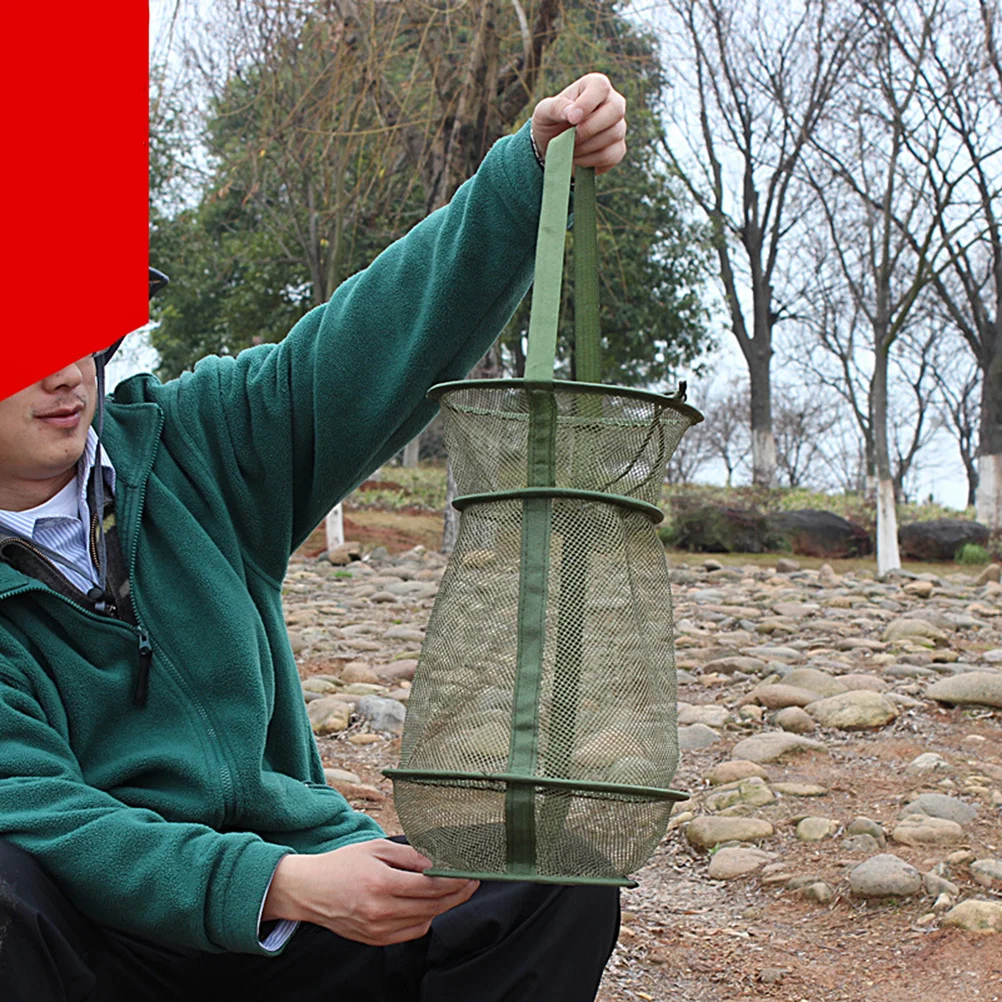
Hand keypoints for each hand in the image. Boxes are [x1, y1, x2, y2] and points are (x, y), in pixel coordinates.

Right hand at [262, 840, 478, 945]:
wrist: (309, 891)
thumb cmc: (342, 864)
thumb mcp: (376, 848)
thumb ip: (408, 855)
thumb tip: (437, 859)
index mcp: (382, 884)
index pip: (430, 885)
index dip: (455, 879)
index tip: (470, 872)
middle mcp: (381, 910)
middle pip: (433, 905)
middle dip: (458, 893)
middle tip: (474, 881)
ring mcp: (378, 929)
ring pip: (425, 920)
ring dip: (444, 906)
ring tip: (456, 890)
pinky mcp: (375, 940)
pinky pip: (412, 933)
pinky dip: (426, 919)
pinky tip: (430, 905)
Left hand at [531, 73, 626, 173]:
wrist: (553, 148)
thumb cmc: (550, 123)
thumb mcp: (544, 112)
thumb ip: (555, 107)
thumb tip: (571, 112)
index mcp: (594, 86)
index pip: (601, 87)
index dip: (587, 103)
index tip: (571, 119)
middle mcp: (612, 103)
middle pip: (616, 110)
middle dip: (590, 128)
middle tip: (571, 137)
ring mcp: (618, 126)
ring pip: (613, 135)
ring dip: (586, 147)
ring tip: (570, 147)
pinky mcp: (618, 149)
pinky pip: (611, 155)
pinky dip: (590, 161)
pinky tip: (578, 158)